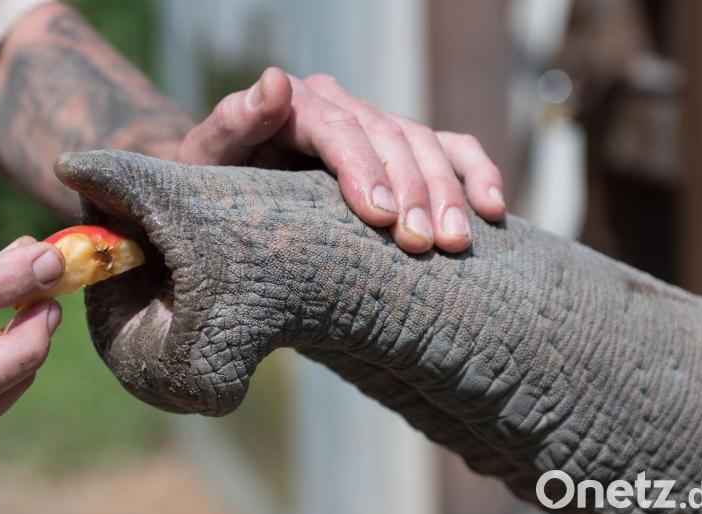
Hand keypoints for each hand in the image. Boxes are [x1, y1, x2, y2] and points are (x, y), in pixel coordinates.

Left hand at [176, 67, 505, 253]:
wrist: (232, 199)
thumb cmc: (216, 185)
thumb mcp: (207, 159)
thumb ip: (233, 122)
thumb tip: (274, 80)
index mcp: (296, 104)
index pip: (338, 128)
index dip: (363, 169)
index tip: (380, 217)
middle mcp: (342, 106)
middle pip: (390, 137)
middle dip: (412, 190)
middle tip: (423, 244)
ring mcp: (376, 125)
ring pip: (425, 145)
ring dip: (448, 193)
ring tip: (457, 241)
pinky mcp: (401, 150)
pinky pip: (451, 150)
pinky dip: (476, 174)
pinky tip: (494, 210)